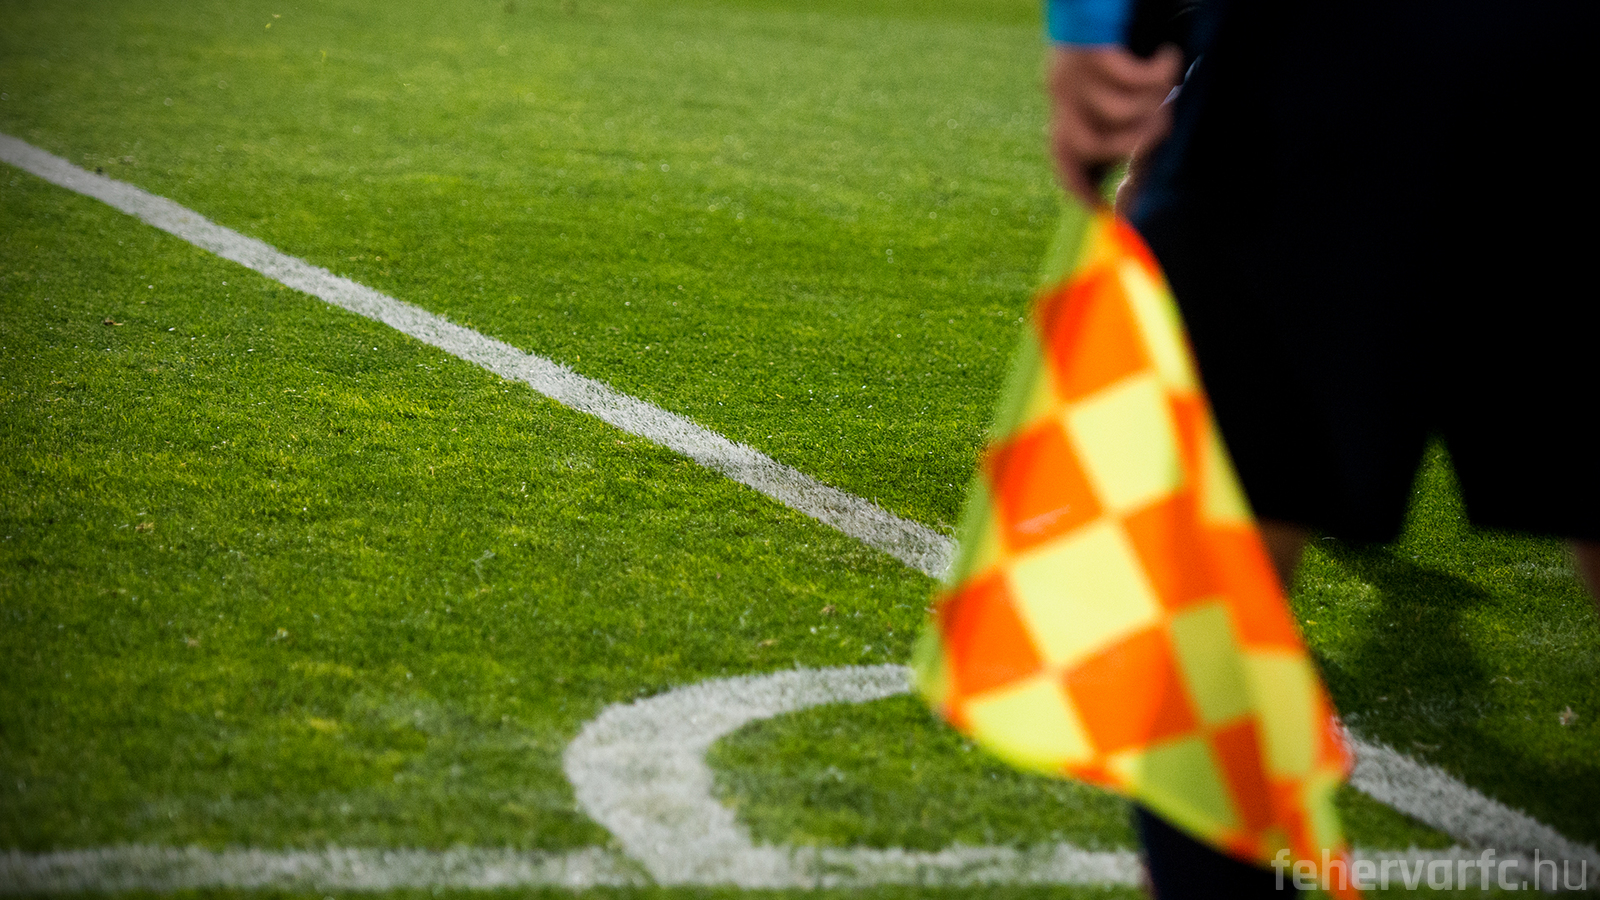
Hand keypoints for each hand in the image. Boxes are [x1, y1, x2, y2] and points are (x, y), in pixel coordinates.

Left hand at [1046, 43, 1181, 205]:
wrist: (1099, 6)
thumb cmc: (1112, 66)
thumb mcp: (1106, 103)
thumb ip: (1118, 142)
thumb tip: (1133, 192)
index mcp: (1062, 116)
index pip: (1063, 165)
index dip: (1082, 190)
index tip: (1104, 211)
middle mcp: (1062, 98)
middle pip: (1092, 144)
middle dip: (1135, 142)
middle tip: (1165, 125)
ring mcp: (1075, 74)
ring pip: (1118, 110)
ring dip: (1153, 102)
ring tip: (1168, 86)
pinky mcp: (1093, 50)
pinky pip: (1133, 75)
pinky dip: (1160, 70)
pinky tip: (1168, 58)